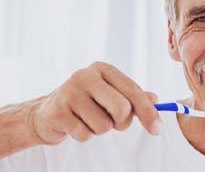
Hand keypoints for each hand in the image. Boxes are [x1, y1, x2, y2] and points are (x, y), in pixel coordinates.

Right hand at [30, 62, 161, 144]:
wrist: (47, 113)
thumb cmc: (86, 103)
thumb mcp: (110, 94)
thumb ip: (133, 96)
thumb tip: (155, 100)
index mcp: (102, 69)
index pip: (132, 90)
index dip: (148, 111)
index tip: (157, 129)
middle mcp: (85, 75)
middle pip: (122, 108)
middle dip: (121, 122)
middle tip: (112, 122)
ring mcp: (69, 92)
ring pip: (104, 126)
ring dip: (100, 129)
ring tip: (88, 120)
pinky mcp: (58, 112)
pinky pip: (85, 134)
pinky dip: (85, 135)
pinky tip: (75, 125)